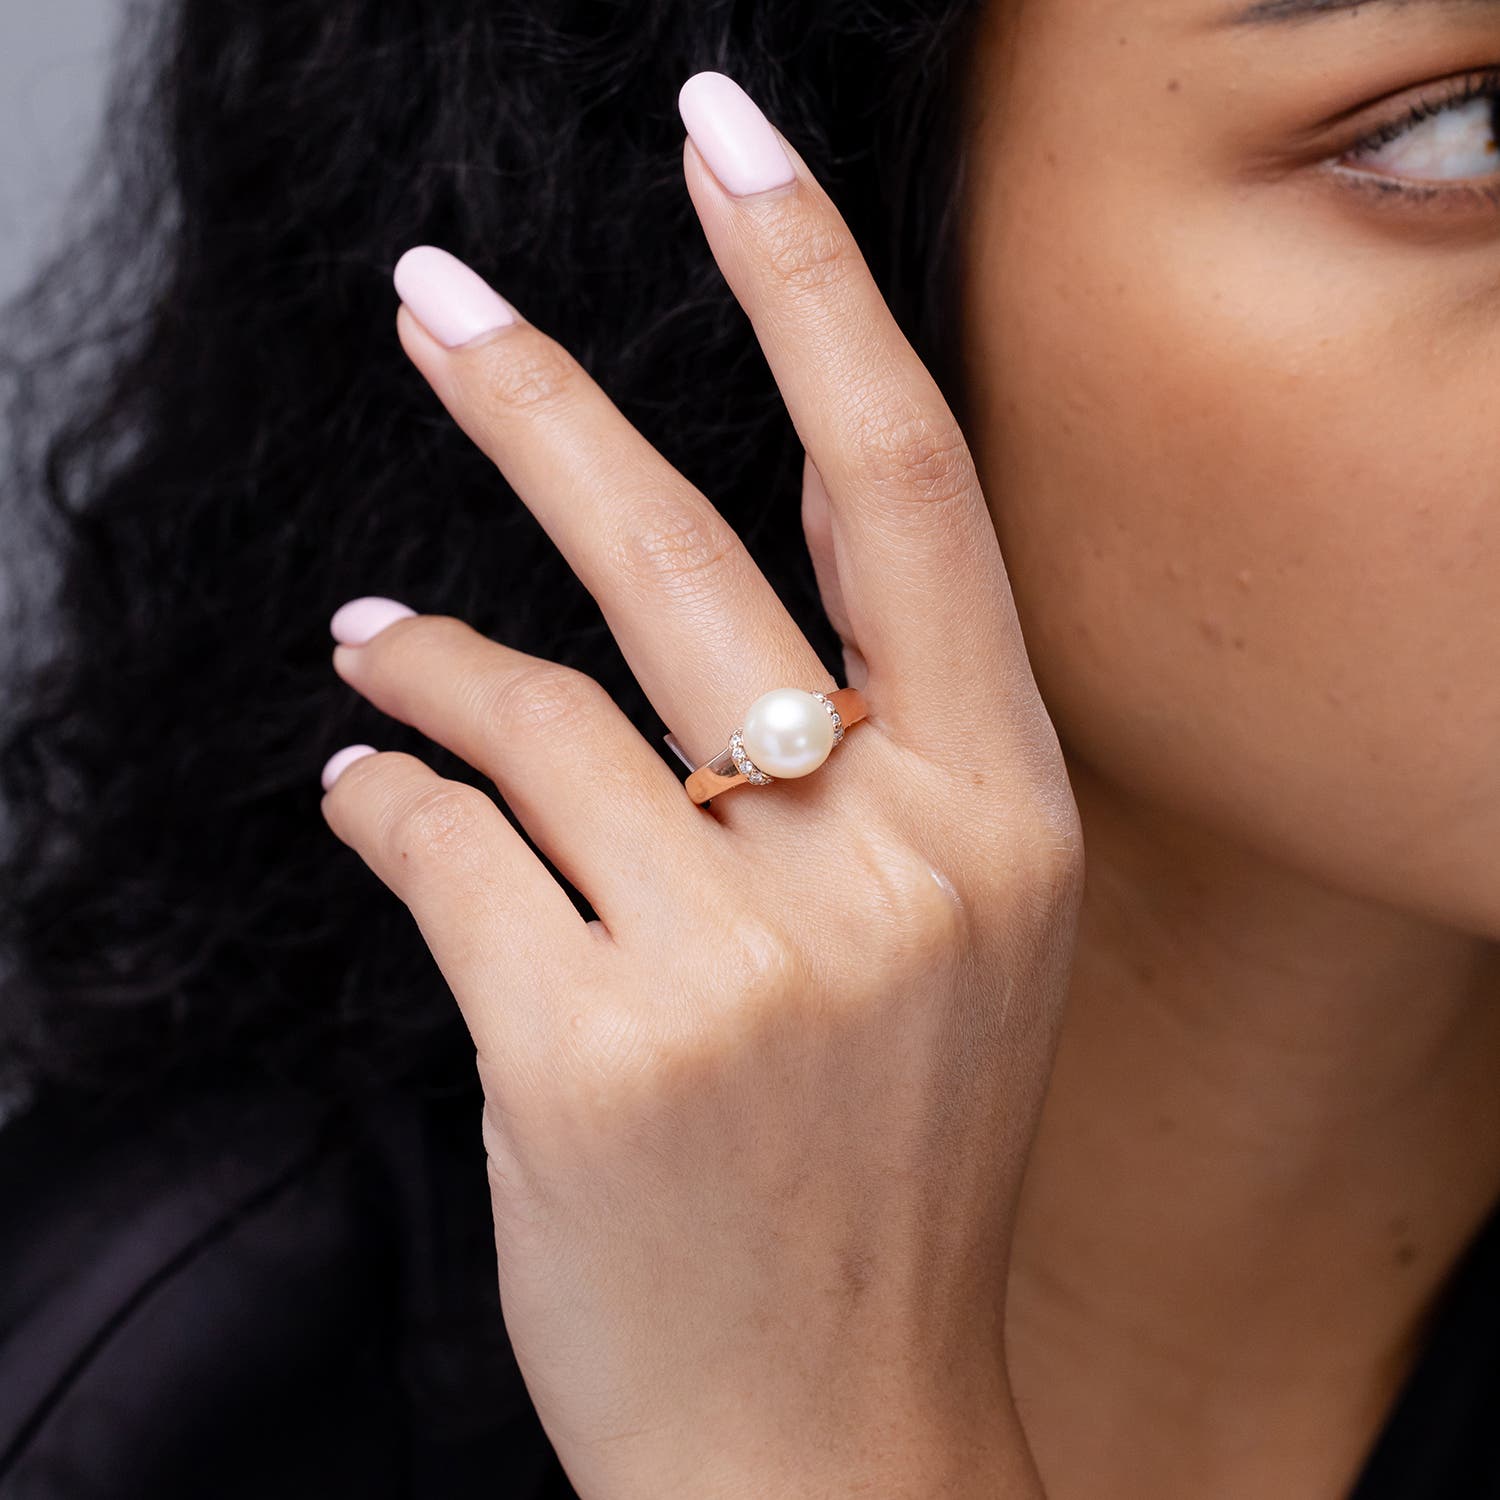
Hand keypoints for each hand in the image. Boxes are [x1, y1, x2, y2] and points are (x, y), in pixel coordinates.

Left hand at [320, 70, 1080, 1499]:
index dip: (813, 289)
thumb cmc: (876, 1161)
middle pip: (685, 553)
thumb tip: (649, 622)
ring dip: (429, 662)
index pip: (909, 486)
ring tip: (375, 643)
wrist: (826, 1424)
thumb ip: (848, 764)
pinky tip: (377, 798)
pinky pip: (443, 844)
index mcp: (1002, 813)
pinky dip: (390, 804)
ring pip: (529, 712)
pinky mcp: (591, 1050)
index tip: (725, 147)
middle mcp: (896, 864)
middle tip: (433, 300)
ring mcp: (747, 960)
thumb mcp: (939, 941)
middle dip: (541, 405)